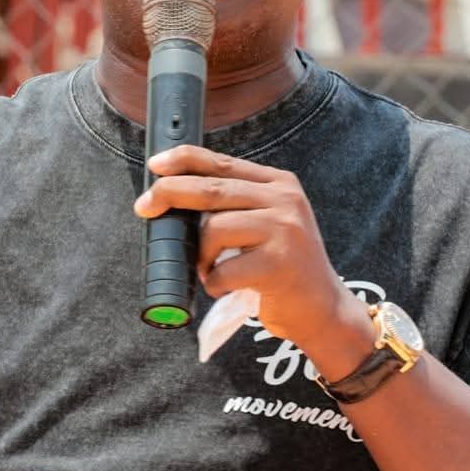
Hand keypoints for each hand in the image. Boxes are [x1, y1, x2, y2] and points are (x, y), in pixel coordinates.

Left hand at [135, 145, 370, 364]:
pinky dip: (214, 283)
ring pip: (214, 229)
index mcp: (279, 183)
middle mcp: (285, 200)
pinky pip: (223, 270)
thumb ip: (234, 204)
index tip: (155, 165)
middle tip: (144, 206)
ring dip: (201, 255)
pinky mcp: (278, 264)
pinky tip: (226, 287)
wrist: (325, 310)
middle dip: (170, 194)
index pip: (222, 162)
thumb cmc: (283, 268)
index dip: (184, 160)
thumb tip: (173, 195)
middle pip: (211, 190)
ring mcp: (284, 230)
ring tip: (211, 269)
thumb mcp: (267, 222)